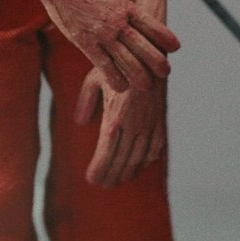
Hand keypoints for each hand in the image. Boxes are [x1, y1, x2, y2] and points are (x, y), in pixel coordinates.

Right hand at [38, 0, 179, 92]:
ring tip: (148, 85)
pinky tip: (121, 87)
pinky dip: (114, 77)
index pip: (151, 24)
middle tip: (166, 72)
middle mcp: (116, 21)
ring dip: (140, 74)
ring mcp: (101, 34)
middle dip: (157, 61)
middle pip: (143, 45)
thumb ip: (119, 4)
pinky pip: (104, 65)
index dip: (164, 36)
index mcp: (124, 5)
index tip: (176, 47)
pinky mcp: (86, 43)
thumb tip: (130, 12)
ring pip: (127, 59)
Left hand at [75, 67, 166, 186]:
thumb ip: (85, 101)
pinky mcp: (160, 122)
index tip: (91, 180)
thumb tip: (79, 123)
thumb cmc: (119, 65)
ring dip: (127, 173)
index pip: (106, 153)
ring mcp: (149, 126)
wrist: (151, 55)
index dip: (99, 169)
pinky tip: (139, 166)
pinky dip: (146, 161)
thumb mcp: (94, 79)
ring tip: (117, 181)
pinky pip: (155, 148)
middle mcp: (134, 126)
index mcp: (115, 118)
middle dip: (110, 176)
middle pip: (121, 161)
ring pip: (138, 159)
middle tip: (102, 185)